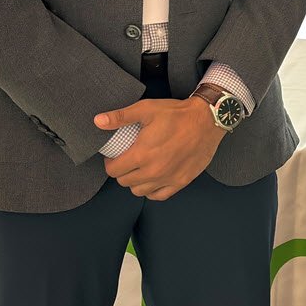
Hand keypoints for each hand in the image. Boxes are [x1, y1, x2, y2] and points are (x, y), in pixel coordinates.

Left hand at [96, 97, 223, 200]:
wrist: (207, 120)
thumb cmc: (177, 114)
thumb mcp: (147, 109)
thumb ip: (120, 117)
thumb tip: (98, 121)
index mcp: (141, 154)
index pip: (114, 170)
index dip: (110, 163)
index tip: (114, 156)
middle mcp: (153, 171)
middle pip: (124, 182)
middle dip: (122, 172)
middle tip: (127, 160)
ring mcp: (167, 178)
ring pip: (139, 191)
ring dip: (136, 182)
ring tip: (139, 169)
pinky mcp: (180, 182)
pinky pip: (158, 196)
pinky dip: (152, 190)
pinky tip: (153, 179)